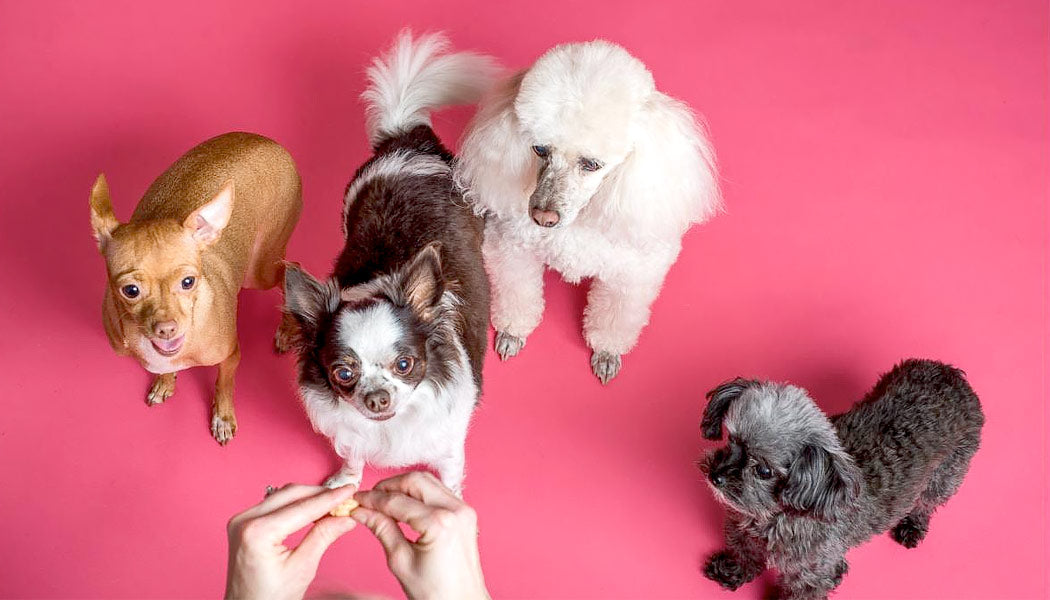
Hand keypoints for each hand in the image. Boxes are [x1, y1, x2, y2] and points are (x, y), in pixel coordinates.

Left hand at [225, 484, 357, 599]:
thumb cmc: (269, 598)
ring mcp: (241, 520)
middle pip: (291, 493)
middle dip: (320, 494)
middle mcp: (245, 521)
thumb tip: (345, 517)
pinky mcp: (244, 523)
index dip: (330, 498)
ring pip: (283, 495)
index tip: (350, 491)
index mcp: (257, 532)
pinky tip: (312, 510)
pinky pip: (274, 504)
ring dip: (309, 497)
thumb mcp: (302, 568)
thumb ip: (323, 536)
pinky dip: (295, 504)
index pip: (303, 507)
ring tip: (332, 505)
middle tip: (345, 498)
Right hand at [353, 472, 488, 599]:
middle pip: (415, 481)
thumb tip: (361, 511)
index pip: (396, 501)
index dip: (372, 499)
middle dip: (389, 486)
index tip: (356, 501)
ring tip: (383, 501)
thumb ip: (381, 529)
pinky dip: (419, 494)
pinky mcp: (466, 513)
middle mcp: (456, 510)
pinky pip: (439, 492)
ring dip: (404, 487)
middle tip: (369, 498)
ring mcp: (464, 510)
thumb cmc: (436, 593)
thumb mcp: (400, 561)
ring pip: (428, 482)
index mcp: (439, 524)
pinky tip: (404, 505)